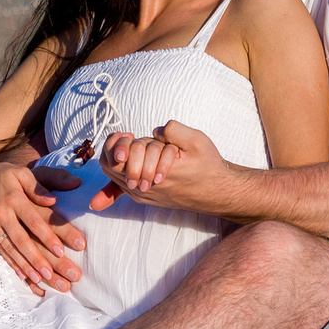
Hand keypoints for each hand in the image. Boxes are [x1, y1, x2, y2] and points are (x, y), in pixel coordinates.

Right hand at [0, 158, 85, 293]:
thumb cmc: (1, 175)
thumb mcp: (20, 173)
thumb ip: (38, 186)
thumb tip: (54, 200)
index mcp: (15, 198)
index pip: (34, 220)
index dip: (48, 236)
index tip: (63, 250)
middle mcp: (3, 213)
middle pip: (23, 240)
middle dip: (39, 258)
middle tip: (55, 273)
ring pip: (11, 249)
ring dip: (26, 266)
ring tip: (42, 279)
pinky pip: (0, 251)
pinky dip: (12, 264)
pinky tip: (24, 276)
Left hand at [98, 121, 229, 214]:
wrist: (215, 191)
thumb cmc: (206, 166)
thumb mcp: (196, 140)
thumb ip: (172, 131)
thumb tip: (154, 131)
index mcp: (154, 172)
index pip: (117, 158)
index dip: (119, 142)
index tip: (131, 135)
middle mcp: (144, 188)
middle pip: (113, 164)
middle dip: (123, 148)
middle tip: (133, 138)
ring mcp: (142, 195)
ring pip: (116, 173)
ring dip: (126, 158)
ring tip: (141, 151)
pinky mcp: (145, 197)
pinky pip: (120, 184)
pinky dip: (123, 169)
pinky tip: (133, 159)